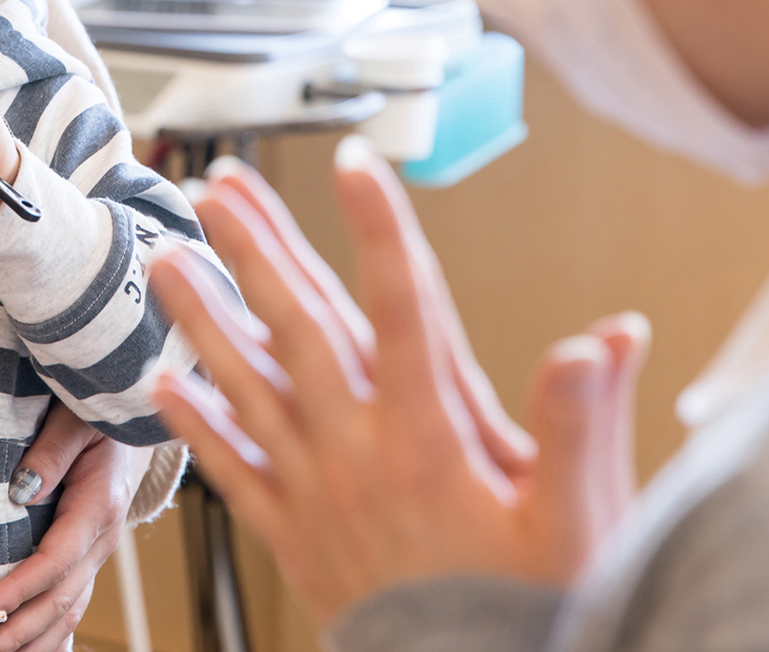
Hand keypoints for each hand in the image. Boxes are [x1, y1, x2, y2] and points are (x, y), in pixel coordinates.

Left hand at [0, 405, 151, 651]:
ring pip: (68, 613)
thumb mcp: (77, 419)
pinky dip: (50, 638)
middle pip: (61, 600)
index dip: (21, 589)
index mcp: (98, 507)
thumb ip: (51, 450)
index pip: (57, 560)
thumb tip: (21, 488)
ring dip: (30, 643)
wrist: (134, 421)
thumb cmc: (99, 413)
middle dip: (18, 633)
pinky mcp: (86, 560)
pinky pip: (71, 608)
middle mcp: (101, 540)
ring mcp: (96, 555)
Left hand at [149, 140, 647, 621]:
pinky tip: (163, 383)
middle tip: (221, 188)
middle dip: (261, 251)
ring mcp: (318, 493)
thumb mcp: (579, 519)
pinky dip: (198, 427)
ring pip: (251, 387)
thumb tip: (605, 337)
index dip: (382, 230)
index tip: (358, 161)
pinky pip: (233, 473)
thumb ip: (583, 424)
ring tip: (169, 260)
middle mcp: (363, 453)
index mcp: (434, 437)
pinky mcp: (293, 535)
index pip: (406, 309)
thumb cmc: (534, 609)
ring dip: (206, 319)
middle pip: (303, 330)